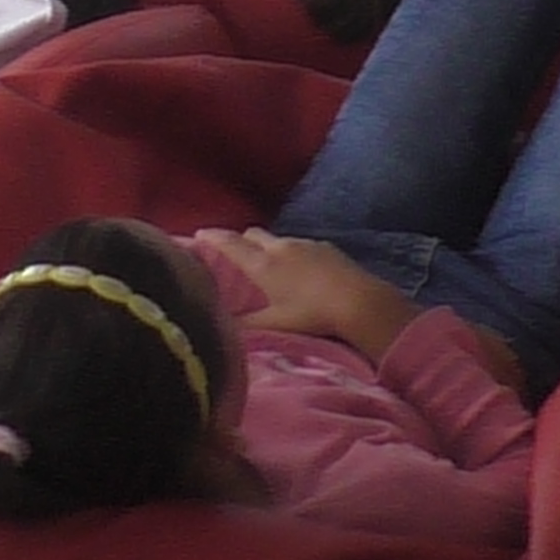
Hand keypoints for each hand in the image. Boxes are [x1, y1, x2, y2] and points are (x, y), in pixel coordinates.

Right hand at [189, 229, 417, 359]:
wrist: (360, 301)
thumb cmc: (312, 314)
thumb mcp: (275, 323)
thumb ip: (247, 324)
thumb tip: (222, 325)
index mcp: (264, 264)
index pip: (231, 244)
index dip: (213, 237)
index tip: (200, 233)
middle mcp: (281, 247)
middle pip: (253, 234)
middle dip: (241, 240)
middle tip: (233, 252)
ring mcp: (306, 244)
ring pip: (277, 239)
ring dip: (268, 247)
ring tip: (267, 265)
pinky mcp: (326, 247)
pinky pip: (300, 245)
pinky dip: (291, 253)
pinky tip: (298, 270)